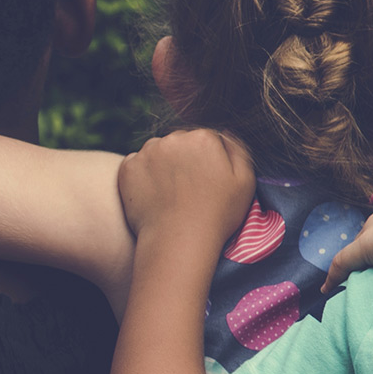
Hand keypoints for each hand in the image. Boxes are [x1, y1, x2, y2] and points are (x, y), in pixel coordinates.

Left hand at [117, 129, 253, 244]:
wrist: (178, 240)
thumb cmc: (218, 214)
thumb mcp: (245, 182)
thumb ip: (238, 150)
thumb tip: (225, 133)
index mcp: (204, 138)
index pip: (208, 139)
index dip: (211, 160)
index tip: (211, 181)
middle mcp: (173, 138)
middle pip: (181, 142)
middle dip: (186, 159)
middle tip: (192, 189)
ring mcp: (147, 152)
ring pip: (158, 151)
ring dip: (164, 164)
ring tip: (173, 193)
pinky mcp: (127, 167)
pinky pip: (137, 164)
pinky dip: (145, 175)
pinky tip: (156, 194)